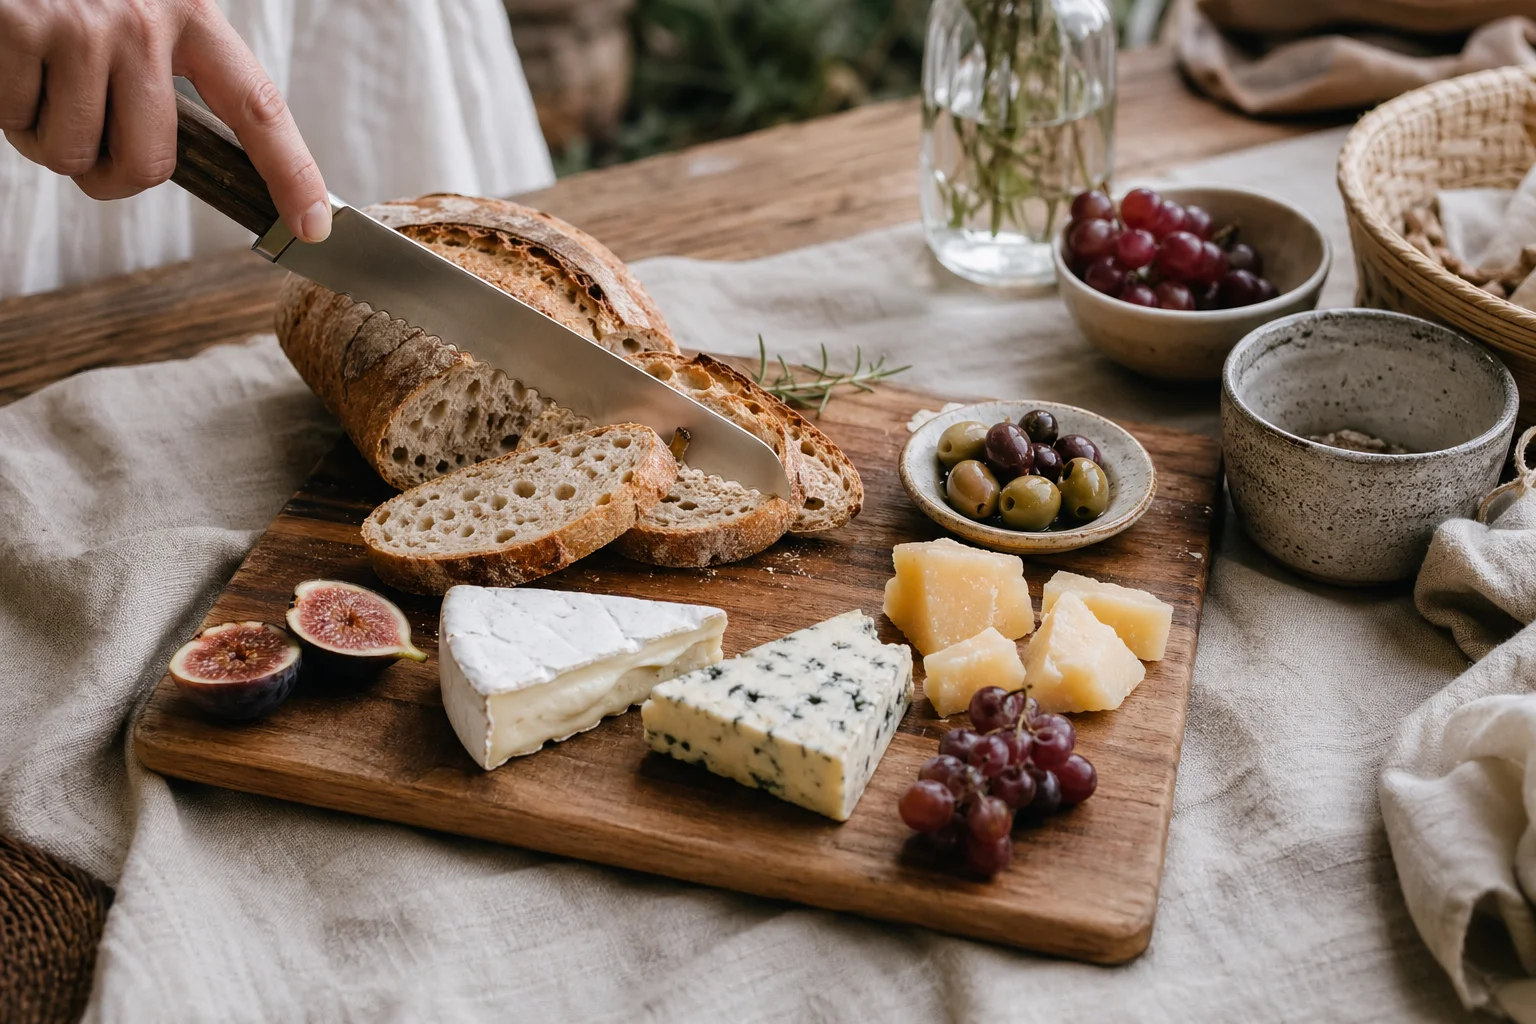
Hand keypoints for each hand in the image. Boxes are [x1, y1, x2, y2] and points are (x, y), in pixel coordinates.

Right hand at [0, 0, 329, 240]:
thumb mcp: (139, 8)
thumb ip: (167, 70)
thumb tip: (166, 159)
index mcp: (189, 12)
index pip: (258, 107)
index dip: (290, 172)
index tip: (312, 224)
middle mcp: (144, 20)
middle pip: (150, 164)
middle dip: (109, 175)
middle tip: (85, 142)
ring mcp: (81, 26)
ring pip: (73, 154)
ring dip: (47, 142)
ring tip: (39, 87)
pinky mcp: (22, 28)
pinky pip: (15, 120)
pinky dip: (7, 111)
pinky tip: (11, 63)